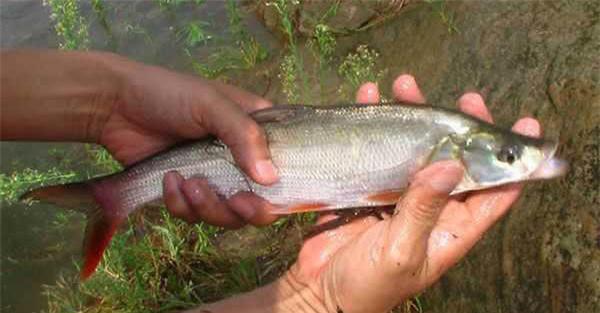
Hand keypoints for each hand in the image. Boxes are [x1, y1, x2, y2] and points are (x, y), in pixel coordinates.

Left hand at [100, 60, 278, 227]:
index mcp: (256, 132)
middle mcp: (240, 159)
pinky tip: (168, 180)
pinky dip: (181, 204)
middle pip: (261, 202)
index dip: (284, 188)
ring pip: (228, 215)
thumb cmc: (168, 94)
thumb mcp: (211, 105)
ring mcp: (214, 178)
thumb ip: (244, 137)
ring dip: (209, 206)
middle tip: (236, 201)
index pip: (287, 167)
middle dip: (247, 208)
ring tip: (186, 182)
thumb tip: (271, 178)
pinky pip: (195, 215)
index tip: (267, 192)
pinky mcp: (188, 192)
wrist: (114, 106)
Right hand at [285, 75, 541, 312]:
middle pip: (454, 160)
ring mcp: (398, 196)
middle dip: (460, 127)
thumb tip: (450, 164)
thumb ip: (423, 211)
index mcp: (450, 228)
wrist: (319, 292)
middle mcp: (430, 208)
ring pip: (414, 149)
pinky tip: (366, 100)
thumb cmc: (368, 285)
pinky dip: (372, 125)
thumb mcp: (400, 251)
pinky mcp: (367, 188)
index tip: (522, 124)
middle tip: (464, 98)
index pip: (494, 192)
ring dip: (412, 117)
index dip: (513, 162)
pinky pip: (376, 151)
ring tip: (403, 85)